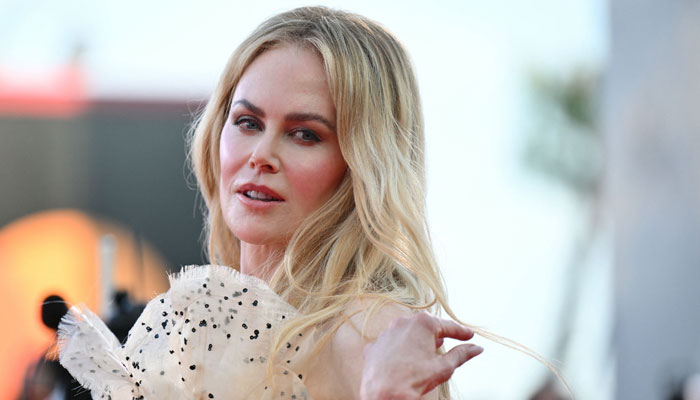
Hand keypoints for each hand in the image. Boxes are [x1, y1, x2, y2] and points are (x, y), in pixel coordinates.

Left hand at [359, 312, 482, 399]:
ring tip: (427, 351)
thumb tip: (476, 348)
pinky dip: (398, 349)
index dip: (461, 332)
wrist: (384, 394)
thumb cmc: (413, 379)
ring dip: (417, 340)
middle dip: (438, 333)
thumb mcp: (444, 367)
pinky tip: (404, 360)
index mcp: (422, 324)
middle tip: (450, 340)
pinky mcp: (374, 346)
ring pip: (406, 333)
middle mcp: (402, 323)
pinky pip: (390, 344)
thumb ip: (461, 354)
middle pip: (425, 326)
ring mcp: (386, 334)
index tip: (469, 336)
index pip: (447, 326)